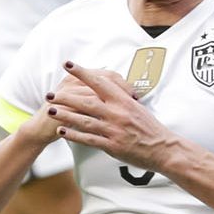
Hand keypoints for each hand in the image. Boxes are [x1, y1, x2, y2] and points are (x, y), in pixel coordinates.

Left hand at [44, 61, 176, 172]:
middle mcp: (117, 112)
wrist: (164, 148)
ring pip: (84, 119)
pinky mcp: (112, 145)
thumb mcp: (136, 107)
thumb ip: (121, 98)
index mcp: (123, 100)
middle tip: (49, 93)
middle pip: (86, 101)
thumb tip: (108, 87)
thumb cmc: (150, 128)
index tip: (68, 65)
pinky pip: (89, 139)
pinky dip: (74, 135)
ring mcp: (114, 129)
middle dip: (66, 96)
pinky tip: (62, 131)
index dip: (82, 72)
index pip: (100, 82)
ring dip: (65, 115)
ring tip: (50, 110)